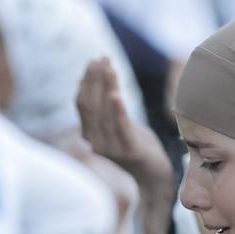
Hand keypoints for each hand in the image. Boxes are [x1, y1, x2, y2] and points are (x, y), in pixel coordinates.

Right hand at [77, 58, 173, 233]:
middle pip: (90, 104)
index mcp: (90, 134)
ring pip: (104, 111)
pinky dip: (117, 110)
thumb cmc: (135, 145)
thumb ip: (105, 109)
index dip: (86, 80)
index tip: (94, 60)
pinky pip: (121, 127)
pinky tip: (116, 95)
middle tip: (102, 58)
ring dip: (106, 86)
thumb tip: (98, 79)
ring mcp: (110, 148)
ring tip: (110, 67)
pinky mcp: (128, 151)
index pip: (82, 103)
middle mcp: (95, 141)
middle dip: (95, 78)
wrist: (152, 176)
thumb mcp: (117, 124)